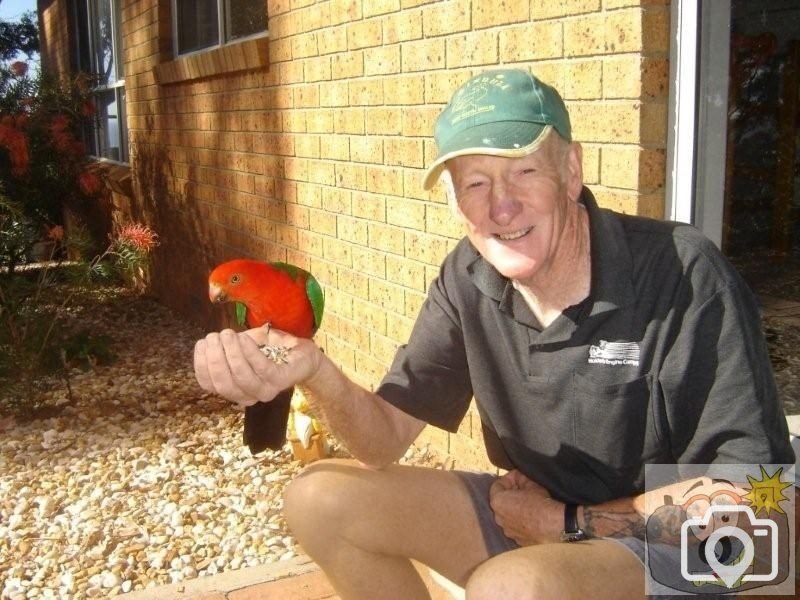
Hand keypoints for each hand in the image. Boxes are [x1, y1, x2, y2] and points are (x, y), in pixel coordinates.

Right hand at [193, 327, 321, 408]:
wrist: (303, 355)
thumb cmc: (270, 349)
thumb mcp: (242, 347)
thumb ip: (225, 348)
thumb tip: (206, 342)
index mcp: (235, 389)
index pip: (208, 384)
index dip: (200, 363)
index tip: (202, 343)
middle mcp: (248, 395)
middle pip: (222, 383)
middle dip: (214, 357)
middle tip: (215, 336)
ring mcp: (266, 390)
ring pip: (240, 377)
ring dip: (231, 353)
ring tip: (228, 334)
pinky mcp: (281, 380)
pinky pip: (262, 368)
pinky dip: (250, 352)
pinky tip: (244, 338)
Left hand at [489, 470, 563, 544]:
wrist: (554, 526)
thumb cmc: (541, 504)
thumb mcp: (531, 484)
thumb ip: (520, 479)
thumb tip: (519, 478)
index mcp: (498, 502)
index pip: (497, 485)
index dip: (509, 479)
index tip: (518, 477)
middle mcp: (499, 518)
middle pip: (501, 501)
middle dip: (511, 493)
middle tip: (524, 489)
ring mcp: (508, 531)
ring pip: (508, 515)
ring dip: (515, 508)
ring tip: (529, 503)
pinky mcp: (518, 540)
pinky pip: (516, 527)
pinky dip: (521, 521)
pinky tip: (533, 517)